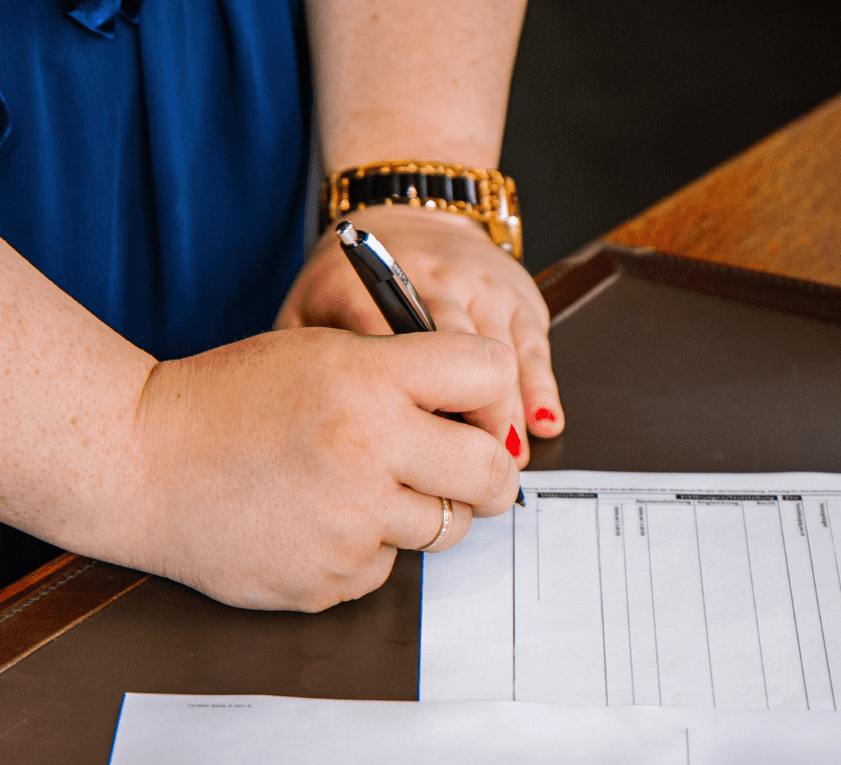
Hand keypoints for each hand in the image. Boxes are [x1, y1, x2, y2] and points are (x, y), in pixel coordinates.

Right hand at [123, 328, 520, 611]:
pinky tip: (318, 519)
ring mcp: (351, 522)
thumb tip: (489, 416)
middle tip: (467, 471)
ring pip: (448, 529)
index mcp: (371, 379)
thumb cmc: (230, 401)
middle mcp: (369, 449)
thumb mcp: (323, 354)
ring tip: (366, 487)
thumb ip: (408, 375)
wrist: (137, 460)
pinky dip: (367, 547)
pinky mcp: (330, 579)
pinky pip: (387, 566)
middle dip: (488, 474)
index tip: (478, 413)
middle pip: (492, 474)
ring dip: (424, 512)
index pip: (492, 375)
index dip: (492, 396)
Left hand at [276, 205, 564, 466]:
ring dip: (508, 410)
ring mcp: (480, 283)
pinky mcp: (518, 292)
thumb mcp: (307, 311)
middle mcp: (429, 279)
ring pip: (501, 352)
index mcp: (367, 286)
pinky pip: (533, 344)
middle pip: (454, 352)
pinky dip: (541, 386)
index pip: (388, 350)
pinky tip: (543, 424)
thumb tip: (300, 433)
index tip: (411, 454)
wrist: (406, 217)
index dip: (406, 406)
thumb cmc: (350, 281)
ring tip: (505, 462)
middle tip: (470, 470)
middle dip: (469, 414)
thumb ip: (297, 362)